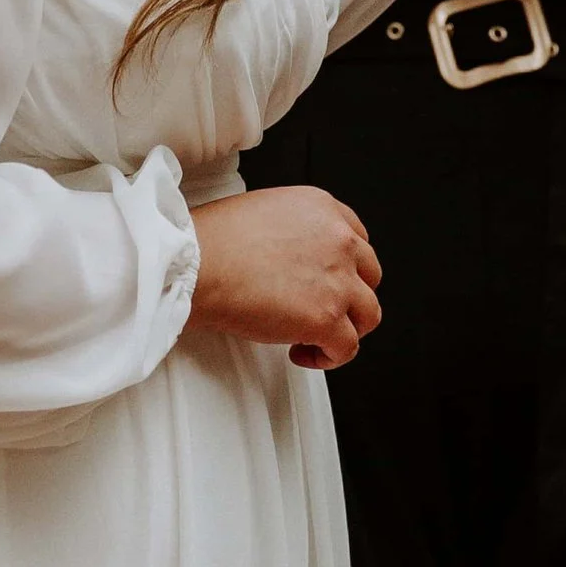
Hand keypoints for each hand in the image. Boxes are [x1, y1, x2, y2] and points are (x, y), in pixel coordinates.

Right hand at [189, 186, 382, 369]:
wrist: (195, 264)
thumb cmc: (211, 241)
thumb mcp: (263, 212)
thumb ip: (292, 231)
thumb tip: (291, 257)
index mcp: (322, 209)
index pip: (357, 237)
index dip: (346, 265)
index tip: (332, 279)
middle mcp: (338, 240)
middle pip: (369, 275)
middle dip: (350, 296)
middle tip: (326, 309)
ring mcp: (337, 280)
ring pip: (368, 313)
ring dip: (345, 328)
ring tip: (317, 337)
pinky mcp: (326, 318)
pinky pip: (347, 348)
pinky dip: (329, 357)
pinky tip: (303, 353)